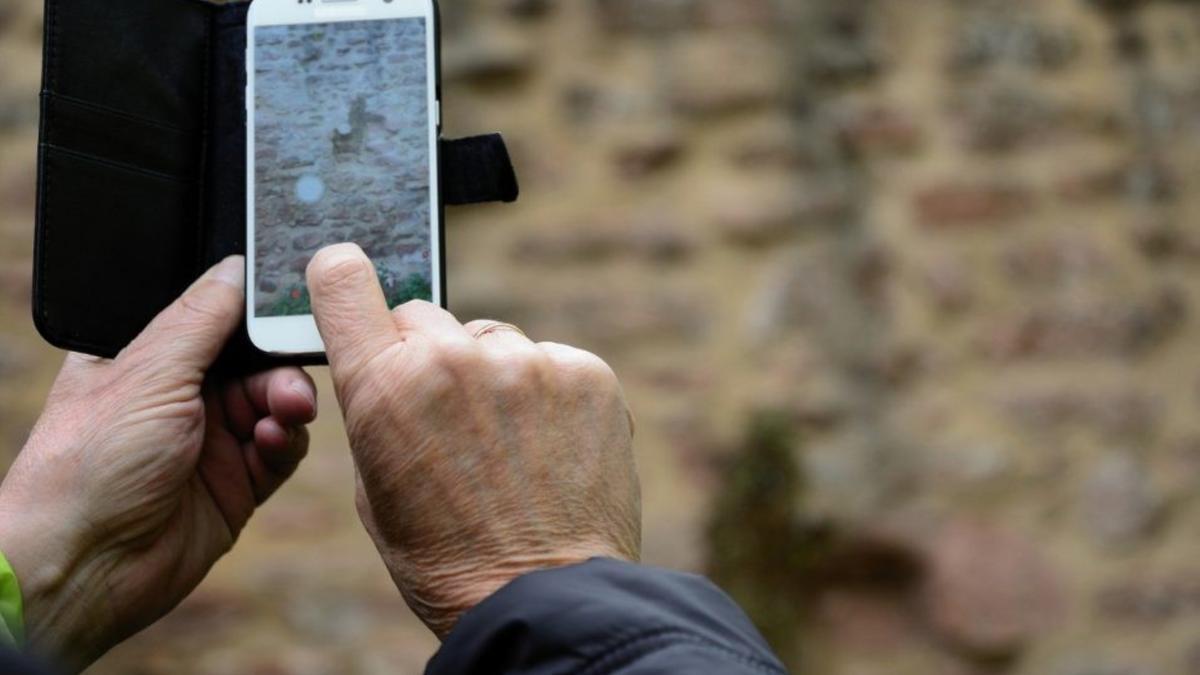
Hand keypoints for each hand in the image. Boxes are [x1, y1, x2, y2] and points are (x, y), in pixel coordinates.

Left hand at [0, 257, 316, 671]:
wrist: (84, 567)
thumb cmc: (88, 466)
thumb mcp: (148, 374)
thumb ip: (201, 319)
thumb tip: (237, 266)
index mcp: (147, 357)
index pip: (217, 317)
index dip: (256, 313)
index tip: (292, 306)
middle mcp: (181, 394)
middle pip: (257, 360)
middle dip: (280, 365)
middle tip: (288, 379)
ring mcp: (210, 440)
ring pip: (276, 403)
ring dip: (287, 403)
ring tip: (286, 413)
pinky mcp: (237, 485)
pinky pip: (282, 450)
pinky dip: (286, 442)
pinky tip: (273, 443)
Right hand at [306, 244, 640, 637]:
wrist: (544, 598)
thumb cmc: (447, 558)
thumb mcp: (375, 487)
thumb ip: (379, 406)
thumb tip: (392, 364)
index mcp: (384, 386)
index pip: (344, 280)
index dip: (342, 276)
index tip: (346, 275)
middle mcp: (454, 359)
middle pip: (425, 317)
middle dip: (427, 356)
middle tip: (447, 419)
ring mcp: (528, 363)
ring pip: (492, 341)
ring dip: (493, 376)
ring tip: (507, 447)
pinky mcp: (587, 373)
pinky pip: (550, 362)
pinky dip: (546, 394)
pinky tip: (548, 447)